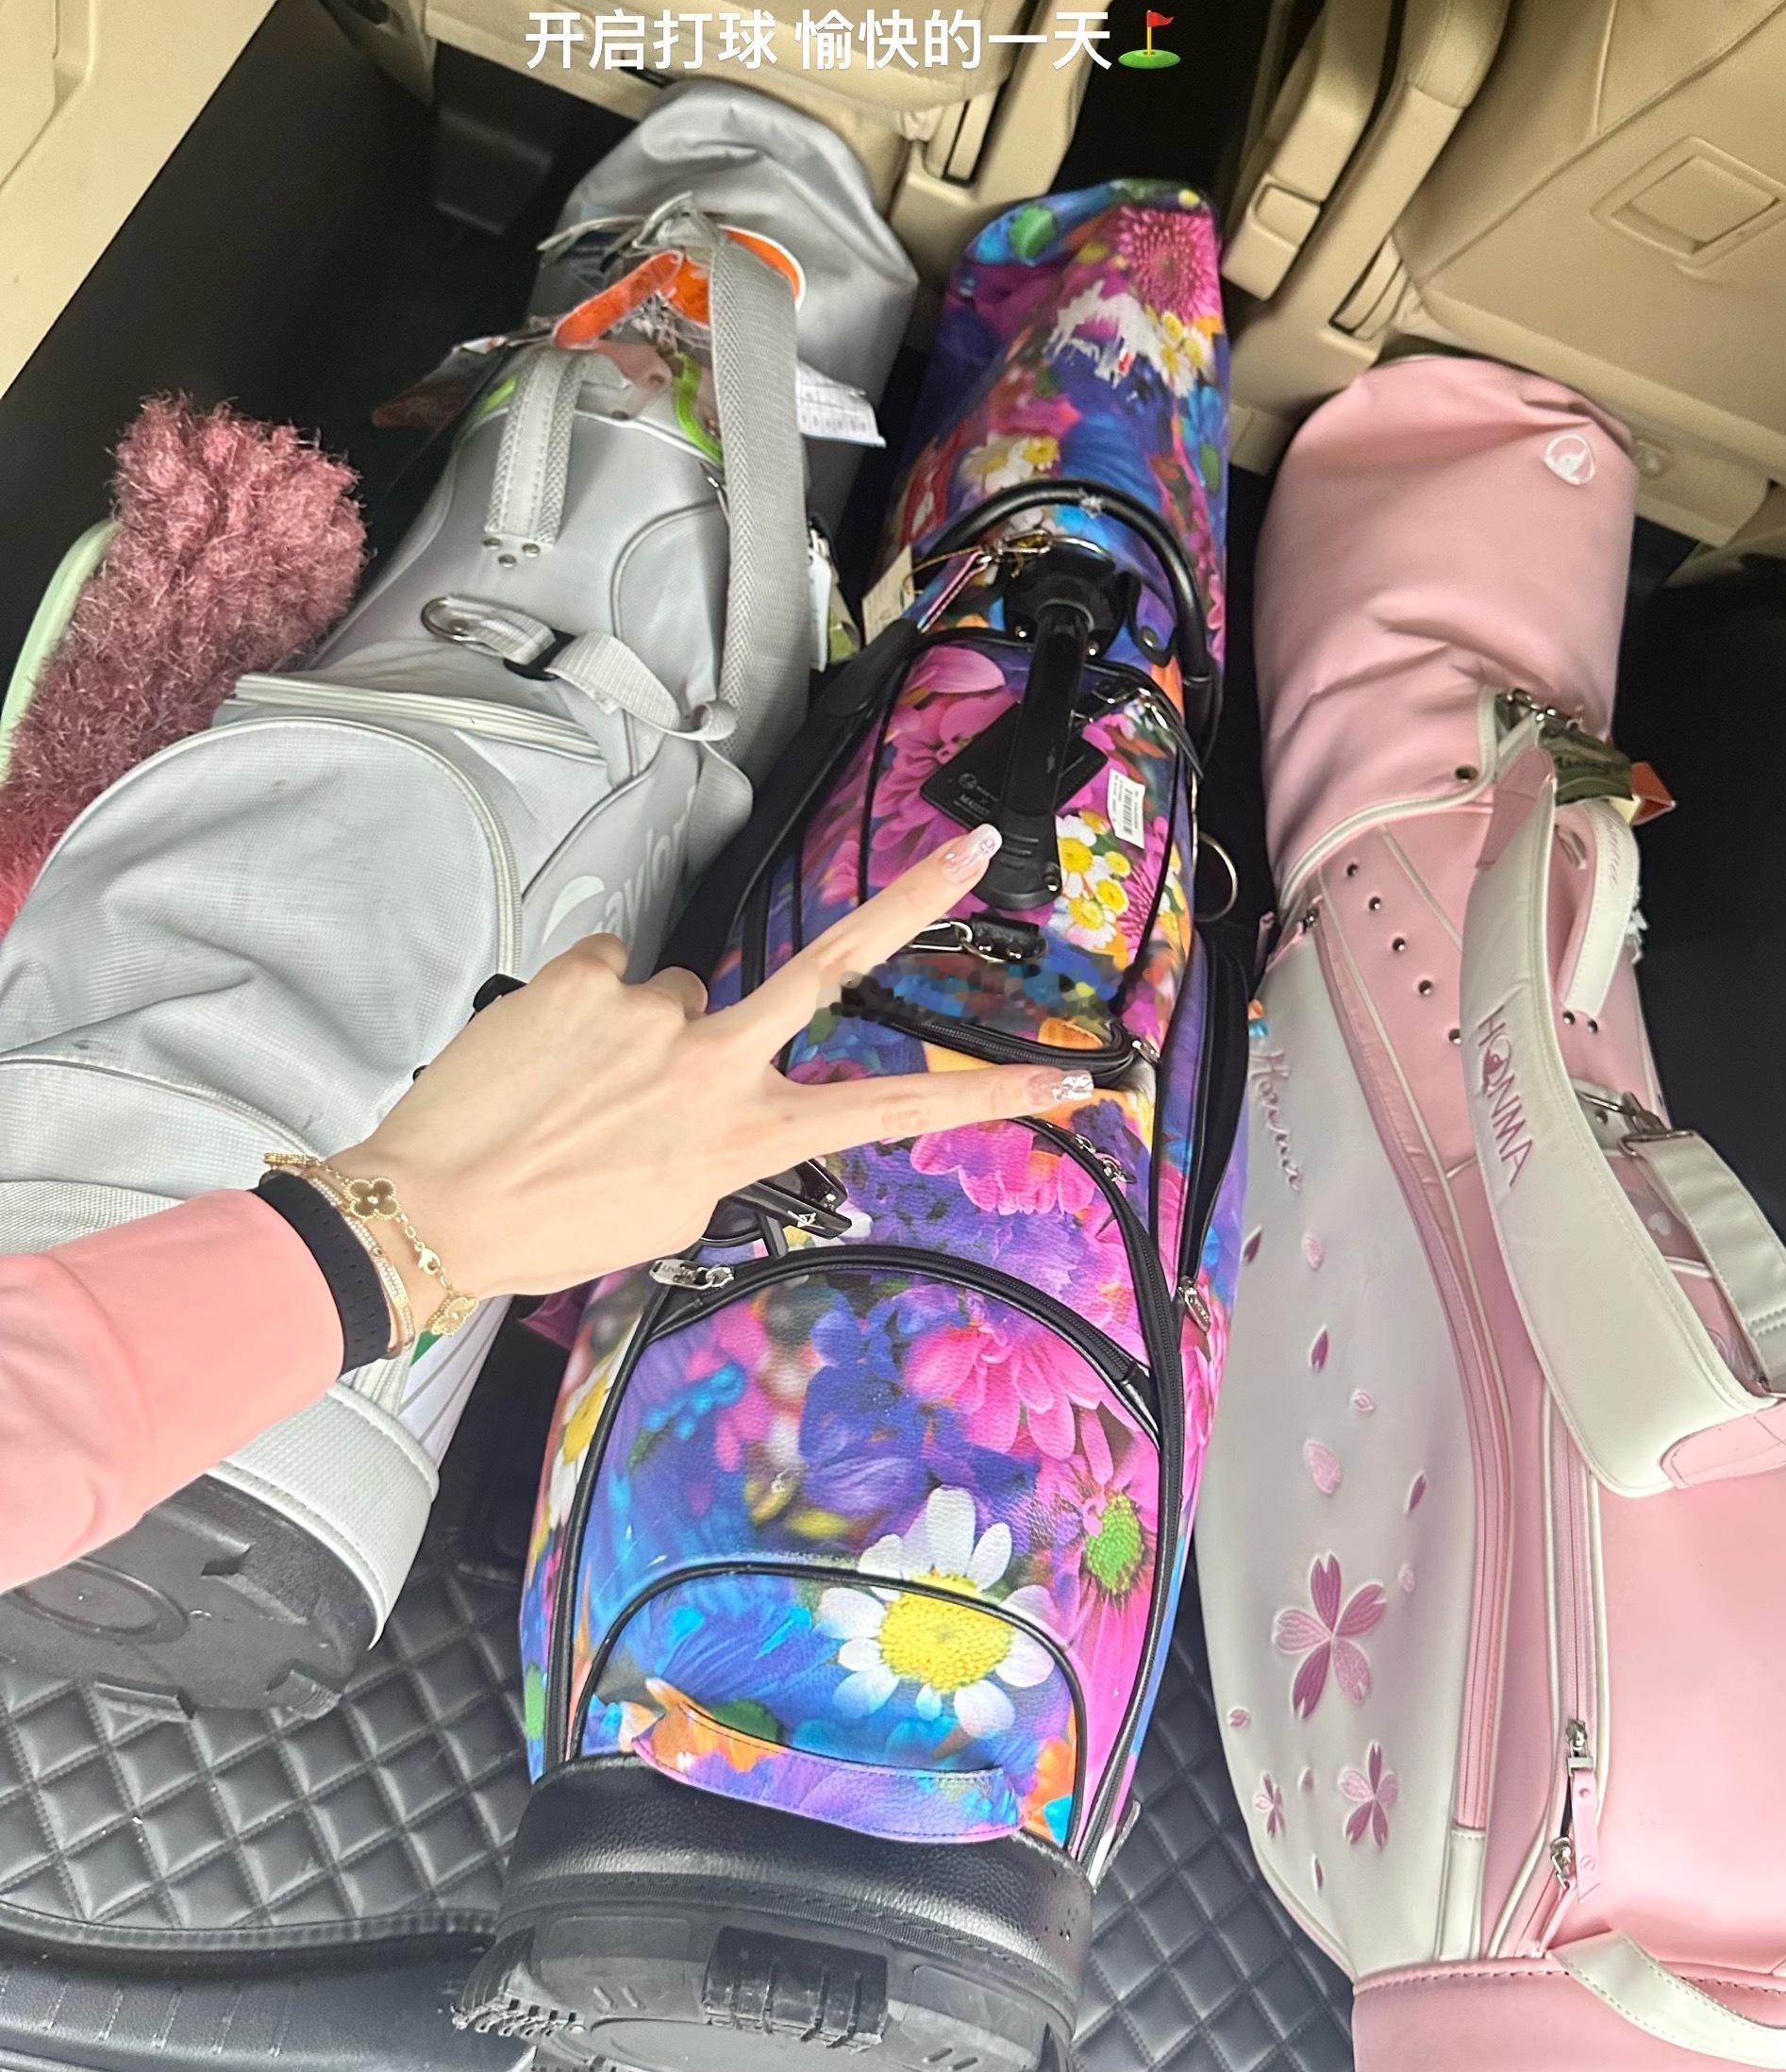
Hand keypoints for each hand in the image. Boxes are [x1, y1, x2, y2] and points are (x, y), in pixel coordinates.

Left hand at [327, 824, 1086, 1317]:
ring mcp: (651, 1007)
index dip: (985, 1095)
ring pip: (676, 993)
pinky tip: (544, 1058)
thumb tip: (713, 1087)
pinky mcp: (584, 971)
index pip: (889, 1112)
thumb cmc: (551, 1227)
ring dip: (640, 1027)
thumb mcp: (669, 1214)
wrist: (430, 1207)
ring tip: (577, 1087)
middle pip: (834, 964)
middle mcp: (714, 1061)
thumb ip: (716, 1143)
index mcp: (746, 1137)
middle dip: (914, 901)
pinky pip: (605, 971)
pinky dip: (582, 1007)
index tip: (1069, 1081)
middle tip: (971, 845)